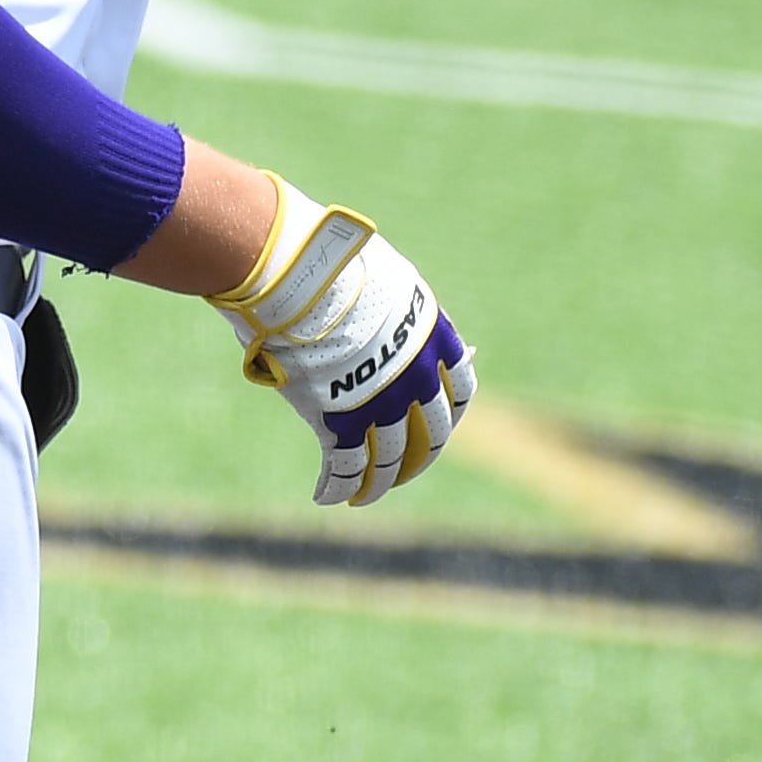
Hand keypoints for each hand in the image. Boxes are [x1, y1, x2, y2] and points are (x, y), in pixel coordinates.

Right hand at [207, 184, 475, 507]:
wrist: (300, 275)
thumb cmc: (334, 265)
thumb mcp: (386, 280)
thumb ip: (400, 312)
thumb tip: (402, 324)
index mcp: (433, 338)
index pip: (461, 388)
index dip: (452, 412)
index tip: (442, 425)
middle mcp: (416, 378)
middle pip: (430, 434)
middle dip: (418, 458)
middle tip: (403, 471)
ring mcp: (379, 402)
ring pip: (387, 460)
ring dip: (377, 484)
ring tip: (363, 496)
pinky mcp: (338, 420)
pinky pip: (343, 466)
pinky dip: (336, 486)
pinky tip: (325, 497)